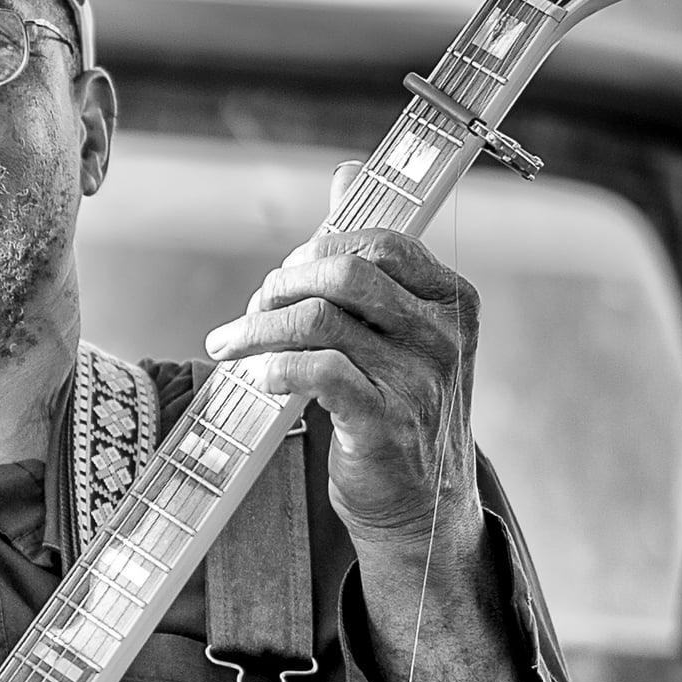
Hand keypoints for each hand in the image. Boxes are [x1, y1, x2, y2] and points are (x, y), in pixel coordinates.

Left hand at [204, 211, 481, 544]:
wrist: (423, 505)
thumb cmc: (400, 408)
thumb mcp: (399, 331)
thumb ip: (373, 260)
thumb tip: (347, 176)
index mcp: (452, 302)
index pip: (381, 243)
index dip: (317, 251)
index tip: (283, 279)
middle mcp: (442, 336)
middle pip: (345, 273)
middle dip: (281, 284)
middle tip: (250, 311)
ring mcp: (418, 381)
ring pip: (319, 322)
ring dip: (257, 328)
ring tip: (229, 344)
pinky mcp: (385, 423)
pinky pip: (317, 372)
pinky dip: (275, 367)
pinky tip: (260, 378)